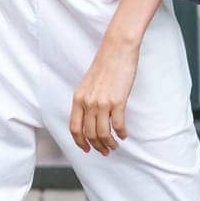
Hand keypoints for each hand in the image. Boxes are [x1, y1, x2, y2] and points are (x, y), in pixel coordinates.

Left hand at [70, 38, 139, 155]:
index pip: (75, 128)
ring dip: (110, 144)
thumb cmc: (105, 64)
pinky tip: (124, 135)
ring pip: (103, 133)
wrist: (117, 49)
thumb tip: (91, 118)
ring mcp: (102, 103)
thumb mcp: (88, 84)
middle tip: (105, 151)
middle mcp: (88, 102)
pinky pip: (118, 125)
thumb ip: (87, 100)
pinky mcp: (117, 101)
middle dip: (97, 146)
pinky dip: (121, 134)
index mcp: (78, 98)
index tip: (87, 150)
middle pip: (89, 134)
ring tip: (115, 146)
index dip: (80, 142)